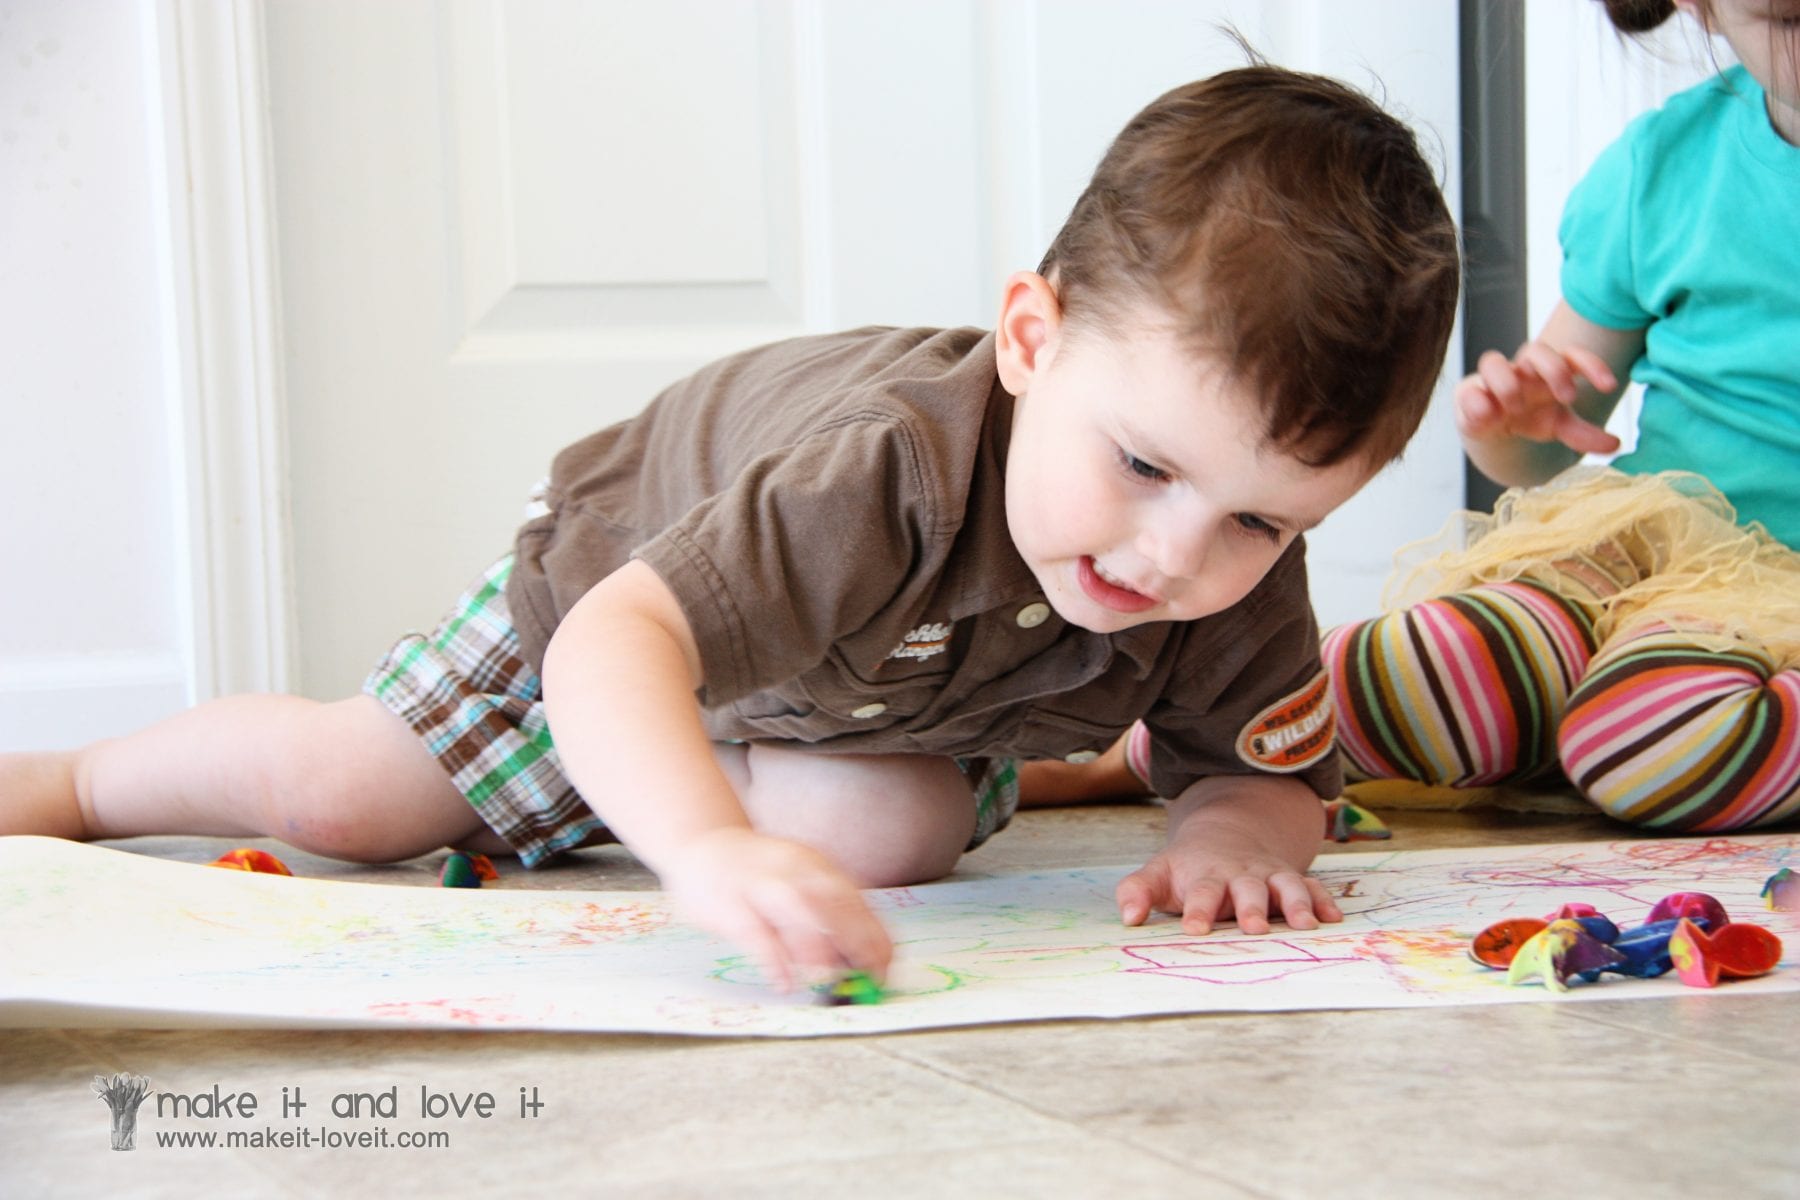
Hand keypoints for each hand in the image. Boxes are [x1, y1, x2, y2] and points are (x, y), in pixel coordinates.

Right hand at [657, 827, 892, 991]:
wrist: (702, 846)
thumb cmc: (757, 874)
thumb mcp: (796, 881)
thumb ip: (824, 914)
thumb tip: (856, 959)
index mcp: (814, 866)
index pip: (853, 900)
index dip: (873, 934)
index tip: (886, 966)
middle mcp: (792, 870)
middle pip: (831, 901)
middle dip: (856, 939)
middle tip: (869, 976)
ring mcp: (760, 883)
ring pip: (796, 908)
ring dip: (818, 945)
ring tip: (830, 978)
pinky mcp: (729, 903)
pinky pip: (754, 932)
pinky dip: (772, 959)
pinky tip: (784, 982)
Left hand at [1115, 821, 1341, 935]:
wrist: (1227, 834)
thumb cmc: (1188, 868)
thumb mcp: (1158, 874)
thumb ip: (1138, 891)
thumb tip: (1128, 919)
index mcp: (1207, 875)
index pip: (1202, 892)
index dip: (1198, 910)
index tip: (1195, 928)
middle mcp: (1242, 874)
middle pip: (1249, 889)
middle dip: (1251, 907)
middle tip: (1252, 927)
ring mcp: (1270, 876)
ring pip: (1287, 885)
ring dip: (1296, 904)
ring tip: (1304, 926)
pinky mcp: (1292, 880)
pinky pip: (1313, 888)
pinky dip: (1324, 902)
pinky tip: (1334, 919)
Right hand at [1456, 342, 1621, 456]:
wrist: (1494, 431)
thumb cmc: (1530, 418)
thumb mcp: (1559, 426)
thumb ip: (1584, 435)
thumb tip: (1615, 444)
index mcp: (1548, 372)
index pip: (1571, 355)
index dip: (1591, 364)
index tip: (1610, 387)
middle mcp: (1520, 371)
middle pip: (1535, 349)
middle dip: (1553, 370)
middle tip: (1567, 397)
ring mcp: (1491, 381)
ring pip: (1492, 361)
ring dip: (1507, 383)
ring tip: (1514, 409)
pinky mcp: (1467, 395)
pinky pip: (1467, 390)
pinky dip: (1477, 403)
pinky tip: (1488, 418)